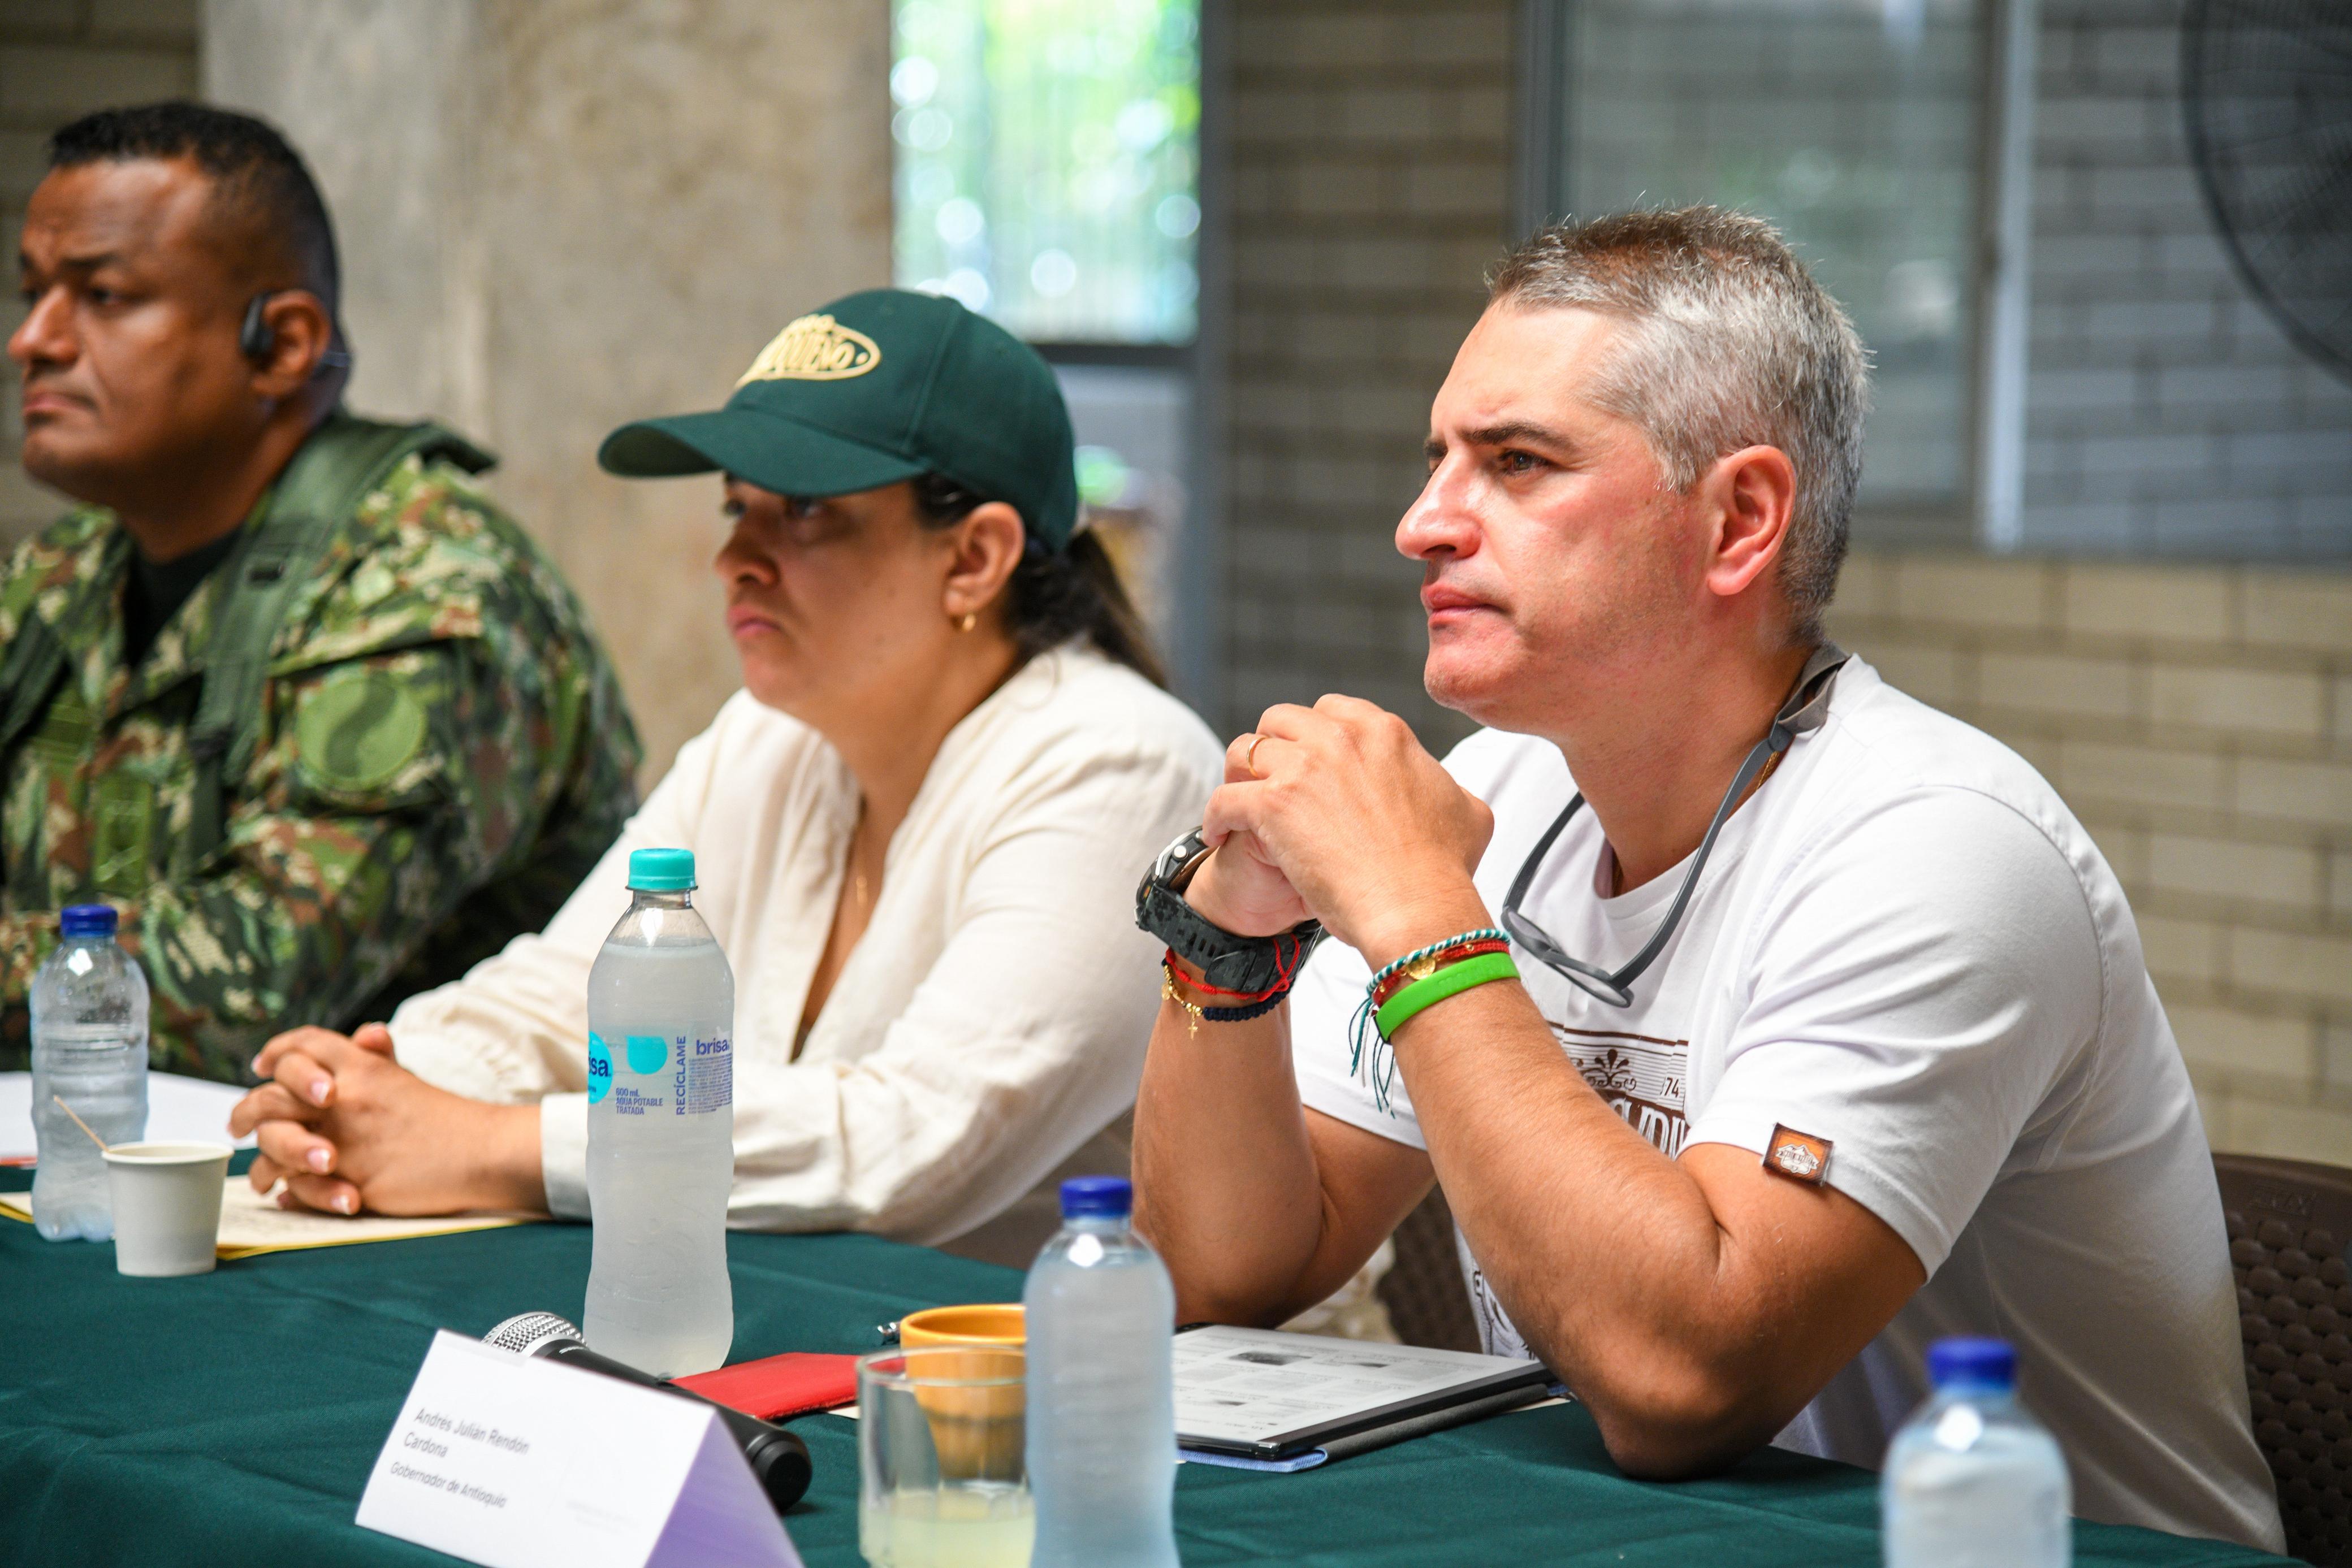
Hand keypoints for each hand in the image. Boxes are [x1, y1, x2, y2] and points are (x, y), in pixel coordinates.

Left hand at [228, 1023, 544, 1215]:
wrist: (483, 1152)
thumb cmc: (446, 1119)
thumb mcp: (407, 1079)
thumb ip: (378, 1059)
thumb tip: (366, 1033)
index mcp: (362, 1067)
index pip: (302, 1046)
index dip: (276, 1052)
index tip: (261, 1065)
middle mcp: (345, 1098)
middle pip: (270, 1097)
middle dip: (245, 1112)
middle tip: (236, 1125)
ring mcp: (344, 1140)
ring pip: (274, 1148)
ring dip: (261, 1164)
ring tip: (262, 1177)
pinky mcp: (350, 1180)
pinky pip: (297, 1188)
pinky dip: (287, 1193)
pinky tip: (286, 1196)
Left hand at [1202, 696, 1494, 962]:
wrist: (1417, 905)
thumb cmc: (1444, 869)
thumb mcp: (1468, 812)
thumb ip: (1450, 789)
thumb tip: (1450, 794)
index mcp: (1382, 733)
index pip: (1332, 711)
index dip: (1315, 735)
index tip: (1309, 762)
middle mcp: (1339, 739)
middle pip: (1281, 719)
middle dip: (1272, 746)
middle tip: (1269, 780)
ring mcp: (1302, 769)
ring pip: (1244, 750)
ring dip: (1238, 775)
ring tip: (1237, 803)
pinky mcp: (1271, 805)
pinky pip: (1223, 797)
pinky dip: (1214, 817)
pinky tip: (1216, 835)